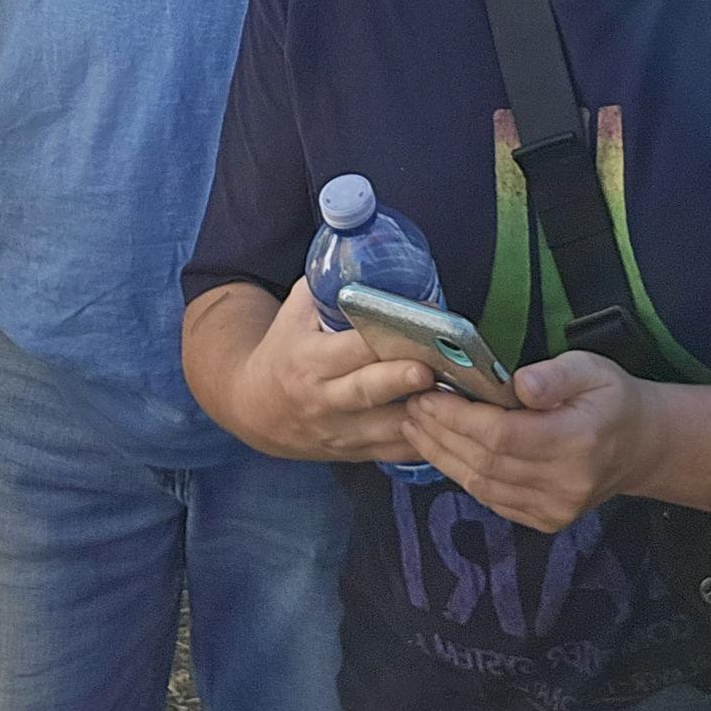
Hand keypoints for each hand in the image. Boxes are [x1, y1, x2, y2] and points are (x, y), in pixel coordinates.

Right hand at [227, 279, 437, 461]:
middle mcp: (323, 399)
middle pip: (368, 390)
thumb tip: (370, 257)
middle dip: (401, 378)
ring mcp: (339, 431)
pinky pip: (393, 452)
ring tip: (455, 396)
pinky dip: (421, 440)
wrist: (255, 408)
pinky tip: (447, 424)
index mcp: (308, 360)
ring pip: (386, 428)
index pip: (350, 347)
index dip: (384, 332)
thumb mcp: (295, 312)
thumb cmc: (284, 348)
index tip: (418, 319)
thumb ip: (329, 287)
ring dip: (422, 413)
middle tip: (433, 366)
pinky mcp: (353, 453)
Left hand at [400, 350, 659, 532]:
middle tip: (410, 404)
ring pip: (483, 486)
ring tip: (414, 425)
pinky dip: (462, 474)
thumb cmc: (610, 398)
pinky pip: (493, 500)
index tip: (428, 393)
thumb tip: (520, 384)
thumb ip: (556, 375)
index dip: (459, 417)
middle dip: (441, 433)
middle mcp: (565, 483)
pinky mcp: (546, 520)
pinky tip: (441, 450)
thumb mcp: (592, 369)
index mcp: (578, 441)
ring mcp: (555, 508)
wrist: (640, 447)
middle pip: (487, 462)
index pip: (504, 436)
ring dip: (442, 456)